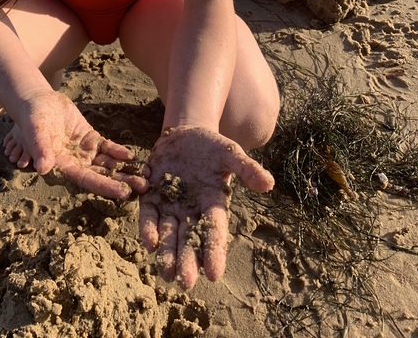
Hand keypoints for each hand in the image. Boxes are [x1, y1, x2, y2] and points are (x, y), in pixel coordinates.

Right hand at [7, 89, 148, 198]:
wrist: (39, 102)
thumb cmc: (33, 118)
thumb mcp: (35, 131)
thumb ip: (40, 149)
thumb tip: (43, 168)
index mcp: (62, 166)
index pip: (87, 180)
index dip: (105, 186)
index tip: (123, 193)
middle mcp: (76, 163)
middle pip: (102, 175)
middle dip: (123, 182)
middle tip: (145, 188)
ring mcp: (85, 151)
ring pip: (108, 164)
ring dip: (126, 170)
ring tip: (146, 176)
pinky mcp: (91, 138)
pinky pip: (107, 148)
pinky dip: (119, 152)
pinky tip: (132, 156)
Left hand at [139, 126, 273, 288]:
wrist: (184, 134)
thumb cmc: (211, 146)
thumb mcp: (230, 153)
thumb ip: (246, 168)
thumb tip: (269, 184)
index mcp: (213, 203)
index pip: (215, 231)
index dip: (214, 251)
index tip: (214, 274)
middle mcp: (191, 210)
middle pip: (189, 239)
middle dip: (187, 261)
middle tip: (185, 282)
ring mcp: (170, 204)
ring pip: (168, 233)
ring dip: (167, 252)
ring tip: (165, 273)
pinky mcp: (151, 195)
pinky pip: (149, 214)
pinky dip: (148, 227)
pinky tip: (149, 242)